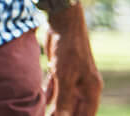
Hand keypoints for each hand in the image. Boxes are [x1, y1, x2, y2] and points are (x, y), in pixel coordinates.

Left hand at [43, 0, 102, 115]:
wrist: (63, 23)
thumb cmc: (69, 49)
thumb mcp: (65, 76)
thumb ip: (64, 99)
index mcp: (91, 90)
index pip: (87, 115)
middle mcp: (84, 86)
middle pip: (74, 109)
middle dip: (63, 115)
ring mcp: (72, 79)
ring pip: (63, 100)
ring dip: (53, 108)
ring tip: (41, 114)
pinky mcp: (60, 72)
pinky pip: (54, 89)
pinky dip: (48, 97)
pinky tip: (38, 104)